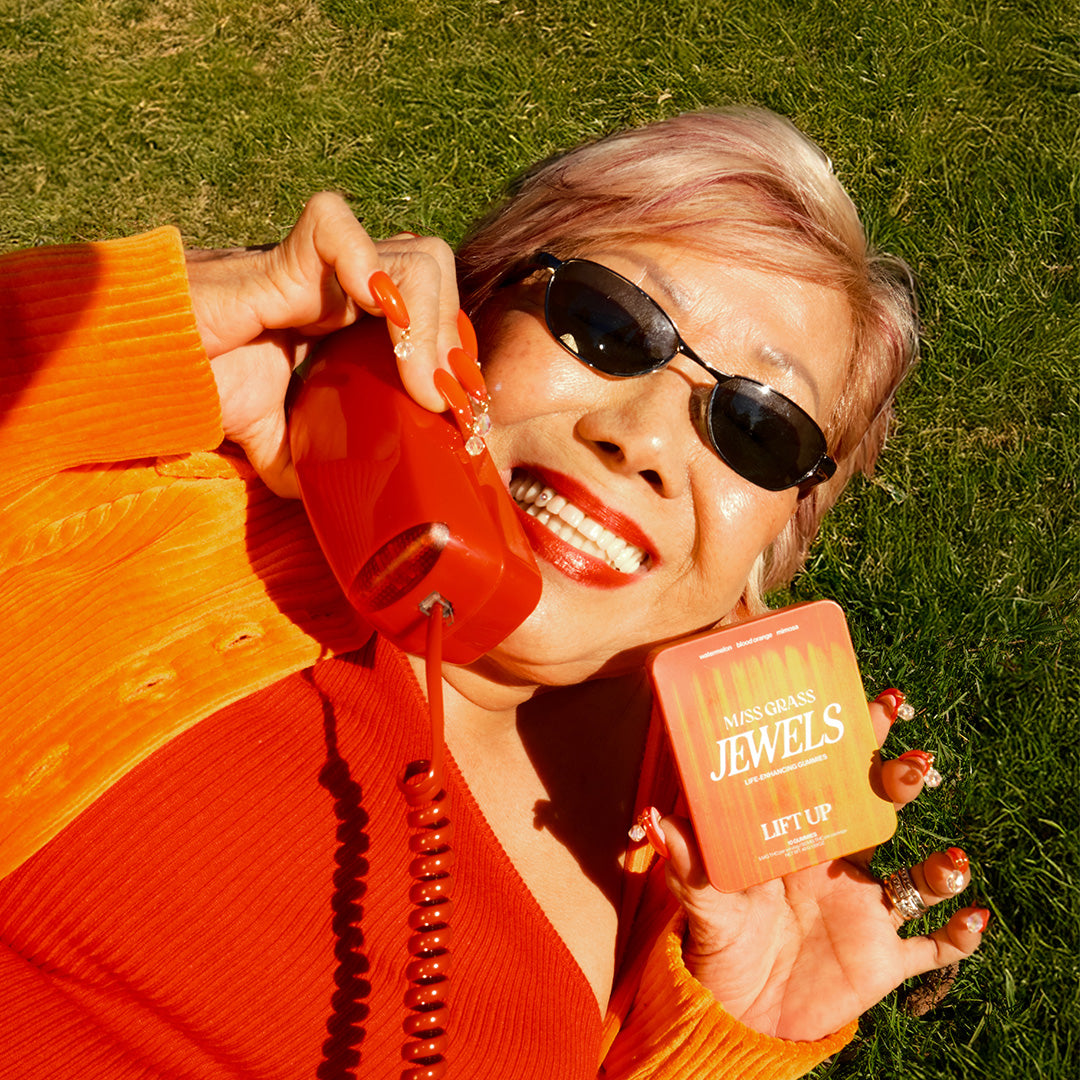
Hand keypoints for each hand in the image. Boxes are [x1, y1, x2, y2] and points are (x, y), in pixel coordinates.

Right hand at [185, 192, 463, 495]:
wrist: (144, 369)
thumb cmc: (201, 383)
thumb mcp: (270, 435)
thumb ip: (306, 459)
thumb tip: (336, 501)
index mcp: (349, 319)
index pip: (431, 314)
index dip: (452, 353)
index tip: (458, 413)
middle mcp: (344, 287)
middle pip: (435, 279)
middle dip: (451, 337)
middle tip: (443, 399)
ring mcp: (318, 269)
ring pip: (411, 256)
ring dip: (429, 320)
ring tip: (418, 378)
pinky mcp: (280, 257)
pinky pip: (334, 227)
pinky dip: (365, 261)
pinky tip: (378, 308)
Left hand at [651, 690, 985, 1042]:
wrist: (741, 1013)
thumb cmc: (721, 944)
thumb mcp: (700, 900)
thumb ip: (684, 861)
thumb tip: (652, 817)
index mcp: (797, 837)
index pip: (829, 776)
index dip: (854, 740)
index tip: (871, 701)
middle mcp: (838, 865)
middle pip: (880, 810)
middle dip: (898, 781)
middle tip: (911, 758)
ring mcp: (866, 911)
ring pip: (918, 878)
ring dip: (937, 867)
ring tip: (945, 861)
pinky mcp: (884, 960)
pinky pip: (932, 947)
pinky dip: (957, 936)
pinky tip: (972, 916)